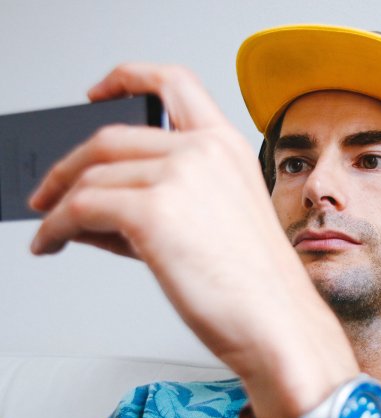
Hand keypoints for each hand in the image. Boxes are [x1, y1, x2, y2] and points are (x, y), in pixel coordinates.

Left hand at [29, 63, 358, 417]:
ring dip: (60, 202)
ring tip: (54, 228)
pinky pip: (81, 208)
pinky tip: (53, 241)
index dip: (127, 77)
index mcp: (226, 147)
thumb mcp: (215, 221)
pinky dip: (56, 225)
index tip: (98, 93)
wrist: (275, 322)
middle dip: (69, 164)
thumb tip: (94, 203)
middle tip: (50, 190)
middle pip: (111, 136)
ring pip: (92, 175)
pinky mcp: (153, 211)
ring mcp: (180, 176)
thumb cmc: (256, 283)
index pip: (173, 83)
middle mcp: (204, 151)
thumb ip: (159, 199)